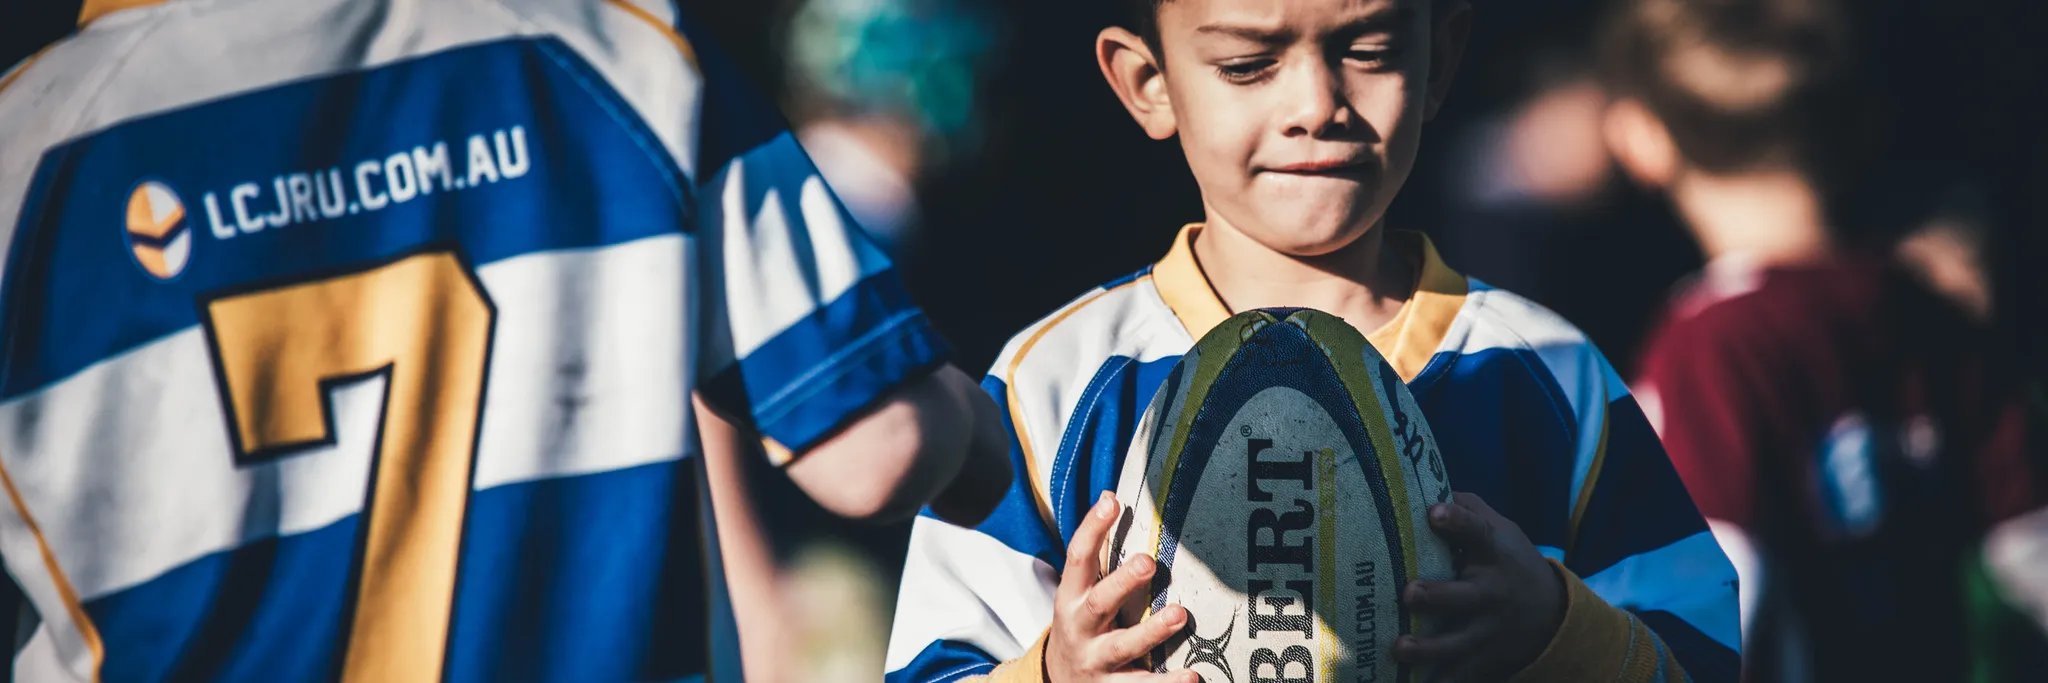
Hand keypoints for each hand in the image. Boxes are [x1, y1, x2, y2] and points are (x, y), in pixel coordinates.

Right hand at [1045, 492, 1199, 682]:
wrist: (1058, 682)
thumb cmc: (1078, 625)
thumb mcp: (1077, 590)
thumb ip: (1095, 550)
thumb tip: (1110, 496)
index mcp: (1071, 598)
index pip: (1078, 558)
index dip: (1092, 528)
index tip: (1111, 502)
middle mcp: (1080, 629)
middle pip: (1099, 603)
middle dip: (1122, 583)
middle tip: (1148, 561)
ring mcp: (1096, 661)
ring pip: (1123, 647)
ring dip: (1151, 632)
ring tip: (1179, 615)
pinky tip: (1192, 677)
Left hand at [1394, 492, 1564, 681]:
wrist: (1554, 617)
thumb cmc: (1510, 563)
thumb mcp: (1502, 531)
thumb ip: (1470, 509)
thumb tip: (1428, 483)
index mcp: (1493, 553)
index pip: (1476, 531)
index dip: (1457, 520)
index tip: (1436, 512)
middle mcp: (1492, 592)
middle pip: (1464, 596)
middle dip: (1436, 596)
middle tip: (1409, 593)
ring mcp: (1488, 631)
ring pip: (1456, 643)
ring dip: (1428, 649)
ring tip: (1399, 649)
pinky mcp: (1484, 661)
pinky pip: (1461, 676)